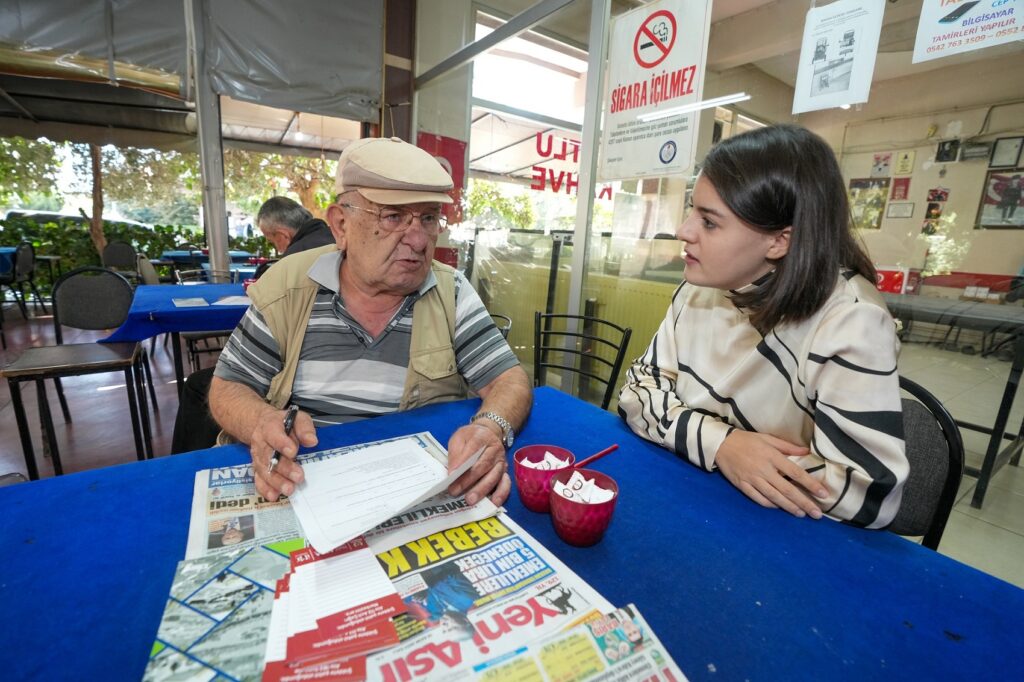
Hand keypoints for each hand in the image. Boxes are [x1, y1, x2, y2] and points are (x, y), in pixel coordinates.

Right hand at [251, 408, 317, 501]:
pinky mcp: (257, 468)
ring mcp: (257, 457)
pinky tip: (273, 495)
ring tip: (289, 489)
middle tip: (298, 477)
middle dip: (284, 468)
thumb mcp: (297, 418)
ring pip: (264, 470)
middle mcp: (260, 443)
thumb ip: (304, 428)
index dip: (282, 443)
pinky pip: (258, 479)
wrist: (262, 425)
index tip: (293, 452)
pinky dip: (265, 489)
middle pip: (269, 456)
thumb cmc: (284, 423)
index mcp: (269, 427)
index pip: (274, 435)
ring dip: (276, 481)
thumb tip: (311, 441)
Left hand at [447, 423, 509, 505]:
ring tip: (470, 500)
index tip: (451, 474)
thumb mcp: (459, 438)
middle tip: (455, 491)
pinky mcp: (505, 472)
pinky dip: (501, 494)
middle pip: (483, 465)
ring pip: (494, 476)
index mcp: (481, 437)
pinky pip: (506, 483)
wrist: (489, 433)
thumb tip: (452, 472)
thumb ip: (455, 453)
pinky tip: (493, 503)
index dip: (462, 461)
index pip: (473, 449)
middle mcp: (495, 449)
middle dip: (468, 480)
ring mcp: (501, 462)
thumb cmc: (471, 438)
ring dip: (482, 489)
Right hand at [714, 430, 828, 518]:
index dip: (811, 484)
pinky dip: (770, 505)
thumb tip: (806, 452)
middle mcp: (764, 470)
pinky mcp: (743, 485)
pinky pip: (758, 499)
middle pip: (787, 490)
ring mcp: (752, 479)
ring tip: (801, 514)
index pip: (796, 473)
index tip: (824, 494)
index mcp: (772, 456)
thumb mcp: (768, 438)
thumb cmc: (747, 440)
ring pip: (774, 497)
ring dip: (789, 507)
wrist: (721, 444)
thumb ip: (787, 447)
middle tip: (817, 514)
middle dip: (804, 503)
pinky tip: (779, 508)